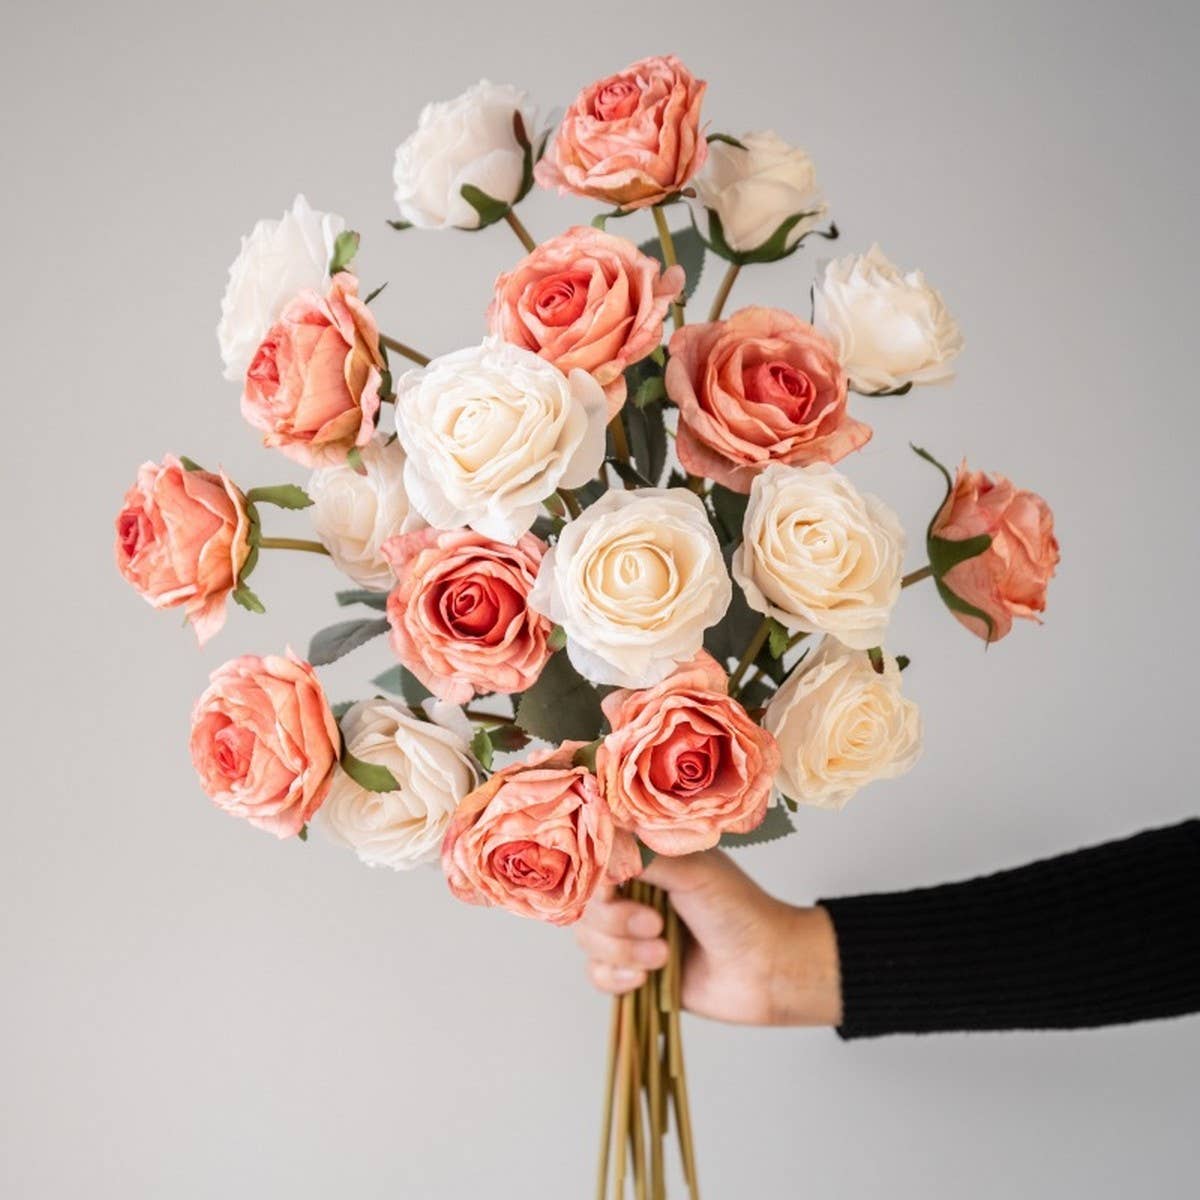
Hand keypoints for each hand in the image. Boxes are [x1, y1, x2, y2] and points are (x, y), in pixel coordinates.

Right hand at [575, 849, 842, 1026]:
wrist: (766, 970)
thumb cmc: (739, 911)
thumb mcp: (692, 871)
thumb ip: (642, 855)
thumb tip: (602, 839)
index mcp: (645, 862)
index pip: (593, 863)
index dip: (596, 880)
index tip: (615, 889)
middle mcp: (633, 894)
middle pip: (584, 906)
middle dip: (616, 922)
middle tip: (657, 926)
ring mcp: (630, 934)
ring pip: (587, 941)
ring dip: (623, 952)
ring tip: (665, 955)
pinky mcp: (633, 971)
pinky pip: (597, 976)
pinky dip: (617, 978)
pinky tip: (646, 978)